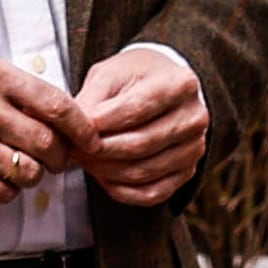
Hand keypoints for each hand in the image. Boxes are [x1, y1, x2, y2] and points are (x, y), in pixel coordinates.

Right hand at [0, 55, 82, 200]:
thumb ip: (26, 92)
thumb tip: (69, 120)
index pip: (57, 106)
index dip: (82, 129)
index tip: (90, 139)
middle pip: (48, 145)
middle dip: (61, 157)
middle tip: (58, 158)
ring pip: (29, 173)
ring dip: (36, 175)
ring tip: (27, 166)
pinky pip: (2, 192)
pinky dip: (10, 190)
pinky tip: (2, 176)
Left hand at [73, 46, 207, 205]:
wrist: (163, 88)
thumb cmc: (134, 78)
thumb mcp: (111, 74)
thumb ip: (92, 99)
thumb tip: (75, 130)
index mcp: (181, 84)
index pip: (138, 109)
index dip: (102, 122)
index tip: (75, 127)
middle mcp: (195, 118)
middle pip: (141, 144)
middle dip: (100, 150)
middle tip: (72, 149)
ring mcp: (194, 148)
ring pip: (143, 171)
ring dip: (105, 171)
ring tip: (82, 160)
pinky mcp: (186, 172)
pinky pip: (151, 193)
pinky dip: (121, 191)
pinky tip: (101, 177)